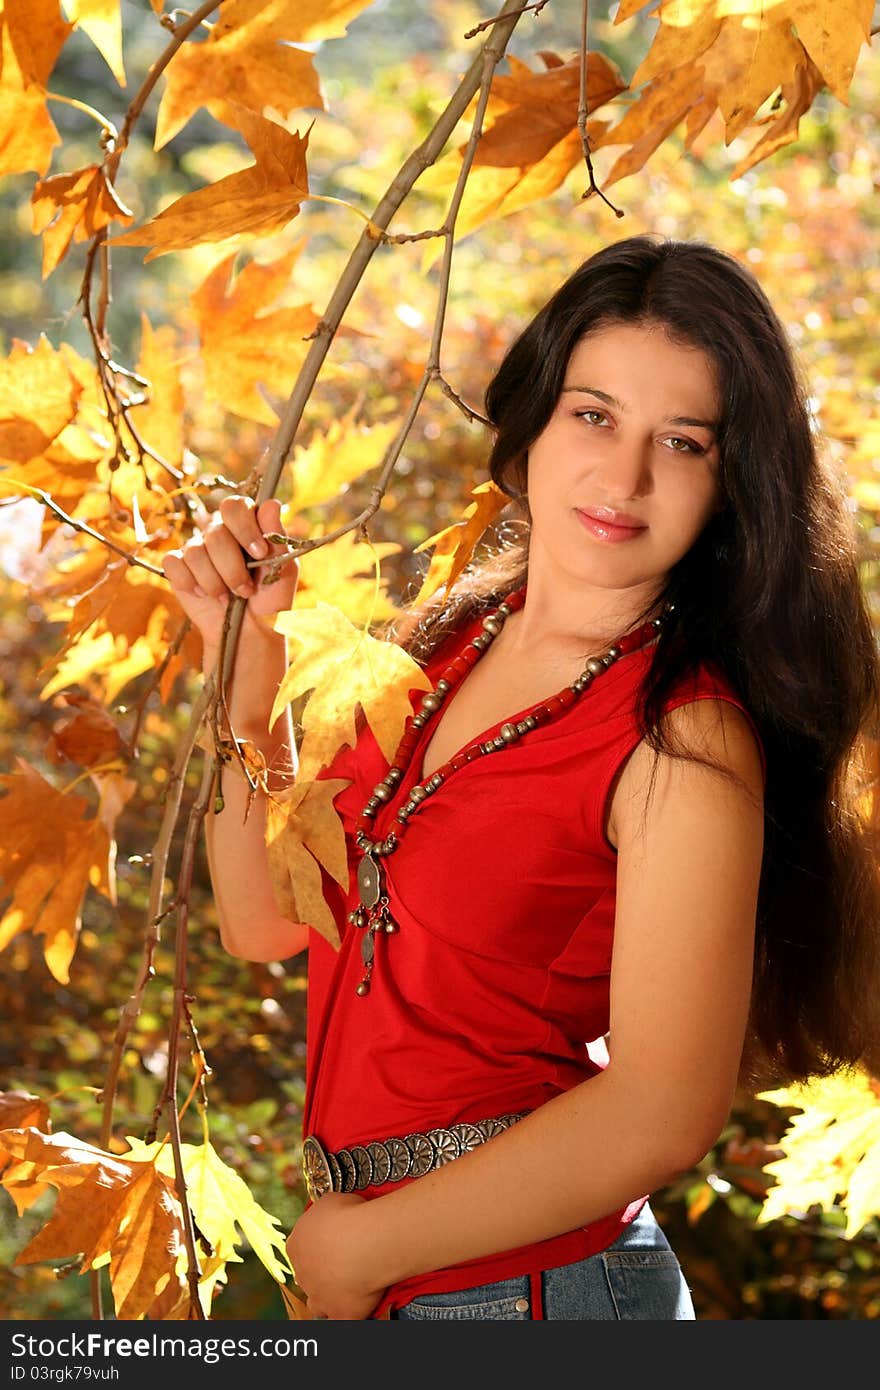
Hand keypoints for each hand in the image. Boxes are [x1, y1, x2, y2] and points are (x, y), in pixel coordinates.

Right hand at [162, 495, 298, 652]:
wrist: (249, 632)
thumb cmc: (270, 600)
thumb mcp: (283, 571)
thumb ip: (277, 538)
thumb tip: (271, 503)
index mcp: (246, 527)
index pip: (236, 506)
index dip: (245, 527)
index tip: (259, 553)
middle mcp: (219, 532)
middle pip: (215, 532)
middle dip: (232, 567)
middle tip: (246, 589)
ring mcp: (197, 548)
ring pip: (196, 552)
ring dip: (215, 583)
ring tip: (228, 598)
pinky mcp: (178, 567)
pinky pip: (174, 563)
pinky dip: (191, 583)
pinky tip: (205, 595)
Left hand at [285, 1193, 387, 1319]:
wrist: (365, 1243)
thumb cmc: (349, 1217)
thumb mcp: (330, 1202)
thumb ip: (323, 1214)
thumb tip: (329, 1216)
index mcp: (296, 1245)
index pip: (300, 1249)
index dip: (316, 1246)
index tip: (333, 1241)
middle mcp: (301, 1273)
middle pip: (308, 1276)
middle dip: (323, 1272)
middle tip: (346, 1262)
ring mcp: (318, 1297)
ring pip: (318, 1305)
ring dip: (329, 1298)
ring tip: (350, 1287)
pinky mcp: (340, 1314)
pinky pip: (341, 1321)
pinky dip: (349, 1315)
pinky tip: (360, 1306)